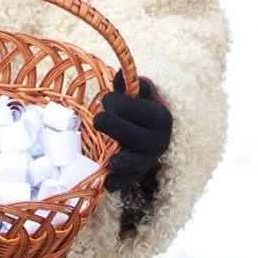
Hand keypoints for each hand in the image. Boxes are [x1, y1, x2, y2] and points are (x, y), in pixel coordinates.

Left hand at [94, 73, 171, 192]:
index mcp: (160, 117)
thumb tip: (119, 74)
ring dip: (121, 163)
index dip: (113, 102)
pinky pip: (127, 181)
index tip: (106, 100)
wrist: (153, 132)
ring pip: (135, 164)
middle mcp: (159, 140)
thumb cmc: (141, 108)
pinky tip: (107, 183)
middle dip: (110, 125)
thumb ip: (129, 83)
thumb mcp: (139, 93)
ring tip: (110, 163)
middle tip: (97, 120)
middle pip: (131, 135)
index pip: (130, 108)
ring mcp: (149, 159)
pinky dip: (117, 183)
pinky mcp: (138, 174)